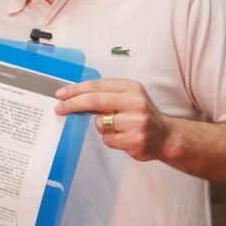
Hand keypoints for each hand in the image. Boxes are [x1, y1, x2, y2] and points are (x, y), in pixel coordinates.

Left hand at [55, 78, 172, 161]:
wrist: (166, 136)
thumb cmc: (142, 115)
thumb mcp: (128, 97)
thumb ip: (107, 95)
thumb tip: (75, 97)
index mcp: (131, 88)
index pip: (97, 86)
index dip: (76, 90)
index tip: (61, 94)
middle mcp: (135, 102)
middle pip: (94, 100)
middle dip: (72, 104)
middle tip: (59, 108)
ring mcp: (136, 122)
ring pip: (99, 123)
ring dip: (102, 127)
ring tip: (119, 128)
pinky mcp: (134, 140)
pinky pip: (108, 139)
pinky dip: (111, 140)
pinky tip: (124, 138)